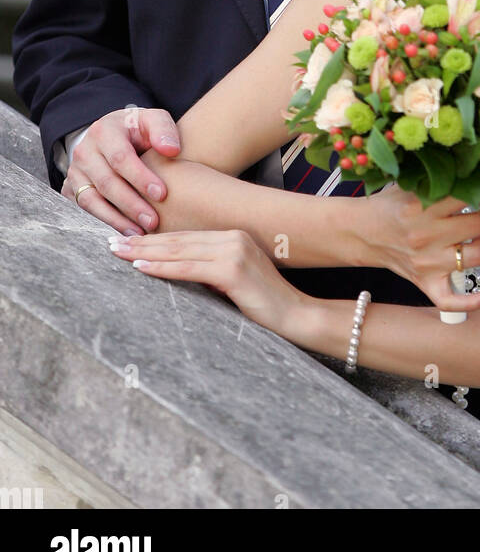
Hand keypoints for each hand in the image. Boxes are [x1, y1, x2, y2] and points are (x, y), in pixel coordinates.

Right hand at [61, 107, 181, 234]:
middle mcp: (84, 151)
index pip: (121, 158)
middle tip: (153, 221)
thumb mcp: (152, 121)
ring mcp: (74, 172)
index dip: (140, 178)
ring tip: (139, 233)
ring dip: (115, 219)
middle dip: (131, 204)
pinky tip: (122, 232)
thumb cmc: (138, 131)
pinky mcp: (70, 189)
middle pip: (106, 183)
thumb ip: (164, 130)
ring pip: (90, 200)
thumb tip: (171, 150)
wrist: (112, 135)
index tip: (162, 194)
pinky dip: (102, 222)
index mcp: (104, 131)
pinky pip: (83, 210)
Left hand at [108, 228, 304, 336]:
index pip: (185, 237)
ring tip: (118, 252)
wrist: (295, 315)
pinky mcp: (233, 269)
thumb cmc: (264, 303)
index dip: (154, 238)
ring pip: (179, 251)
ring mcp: (234, 251)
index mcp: (233, 236)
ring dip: (144, 252)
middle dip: (142, 241)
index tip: (128, 239)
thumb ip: (210, 270)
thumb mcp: (234, 279)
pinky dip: (162, 268)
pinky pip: (189, 268)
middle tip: (112, 242)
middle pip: (177, 240)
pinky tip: (141, 267)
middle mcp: (233, 237)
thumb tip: (176, 270)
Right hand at [357, 185, 479, 312]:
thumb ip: (439, 179)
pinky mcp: (425, 283)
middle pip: (478, 226)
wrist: (362, 232)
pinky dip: (472, 302)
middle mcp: (425, 236)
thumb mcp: (409, 184)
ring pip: (475, 257)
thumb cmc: (388, 206)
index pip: (466, 196)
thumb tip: (477, 172)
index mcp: (420, 207)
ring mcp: (427, 263)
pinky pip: (451, 300)